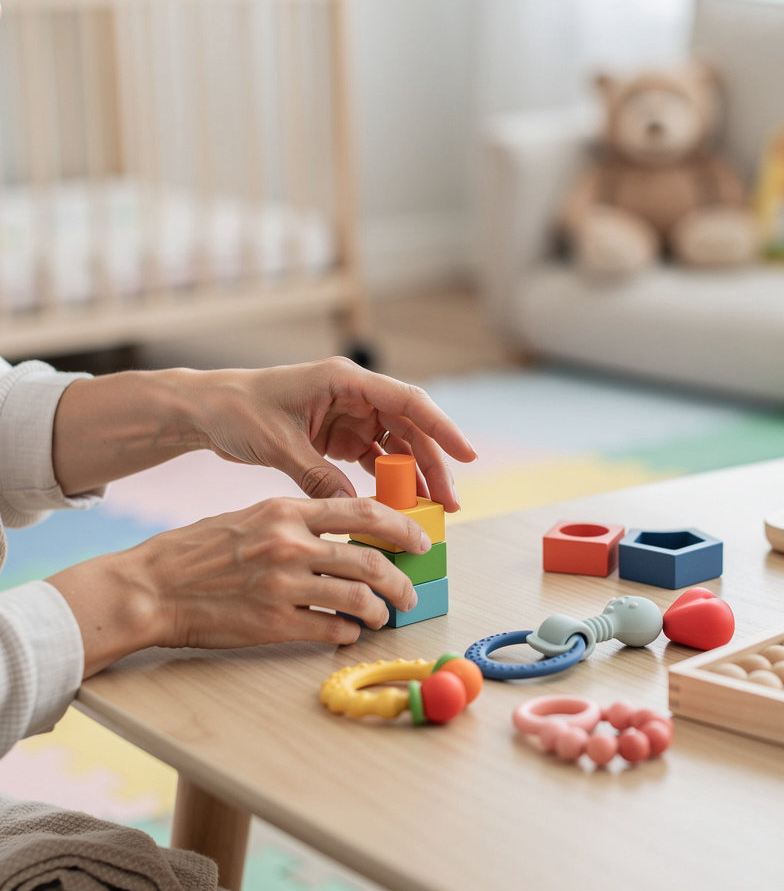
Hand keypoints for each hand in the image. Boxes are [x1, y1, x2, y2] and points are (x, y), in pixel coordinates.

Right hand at [48, 496, 431, 675]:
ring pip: (358, 598)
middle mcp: (289, 545)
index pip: (363, 511)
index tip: (420, 541)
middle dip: (400, 581)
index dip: (402, 527)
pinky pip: (330, 630)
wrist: (151, 587)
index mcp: (285, 512)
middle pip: (370, 560)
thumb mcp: (250, 517)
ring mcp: (282, 586)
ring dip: (379, 612)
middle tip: (409, 593)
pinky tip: (347, 632)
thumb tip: (347, 532)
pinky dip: (348, 633)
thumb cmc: (198, 551)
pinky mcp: (273, 624)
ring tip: (381, 617)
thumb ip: (297, 522)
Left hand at [188, 357, 475, 508]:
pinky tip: (399, 505)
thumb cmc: (238, 410)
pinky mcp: (340, 437)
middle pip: (409, 428)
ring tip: (430, 510)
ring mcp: (350, 416)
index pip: (407, 400)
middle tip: (449, 502)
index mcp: (344, 380)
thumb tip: (353, 510)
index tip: (467, 454)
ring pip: (397, 446)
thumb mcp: (279, 444)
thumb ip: (317, 475)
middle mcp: (355, 395)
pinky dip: (388, 482)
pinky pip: (375, 460)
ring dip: (414, 476)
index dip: (442, 427)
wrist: (208, 411)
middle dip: (432, 465)